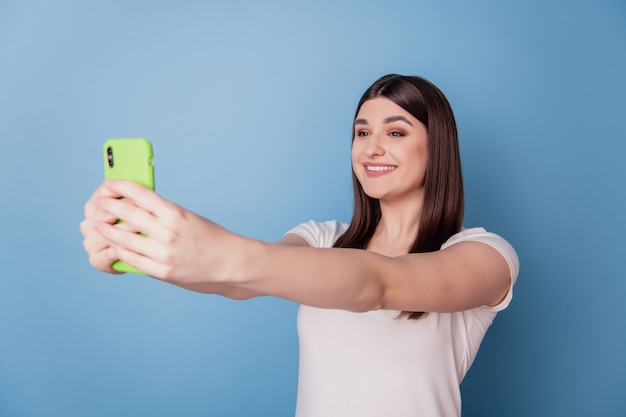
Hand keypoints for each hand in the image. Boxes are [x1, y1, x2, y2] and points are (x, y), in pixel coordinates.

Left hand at [88, 180, 240, 285]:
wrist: (229, 263)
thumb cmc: (210, 237)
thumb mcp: (188, 217)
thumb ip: (163, 214)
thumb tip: (134, 207)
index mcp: (175, 213)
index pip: (140, 194)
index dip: (120, 187)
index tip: (109, 184)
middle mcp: (167, 232)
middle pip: (127, 214)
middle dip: (109, 206)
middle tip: (98, 202)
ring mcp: (163, 254)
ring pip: (124, 238)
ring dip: (107, 229)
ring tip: (98, 224)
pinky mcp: (162, 271)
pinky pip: (132, 258)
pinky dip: (119, 249)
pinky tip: (113, 244)